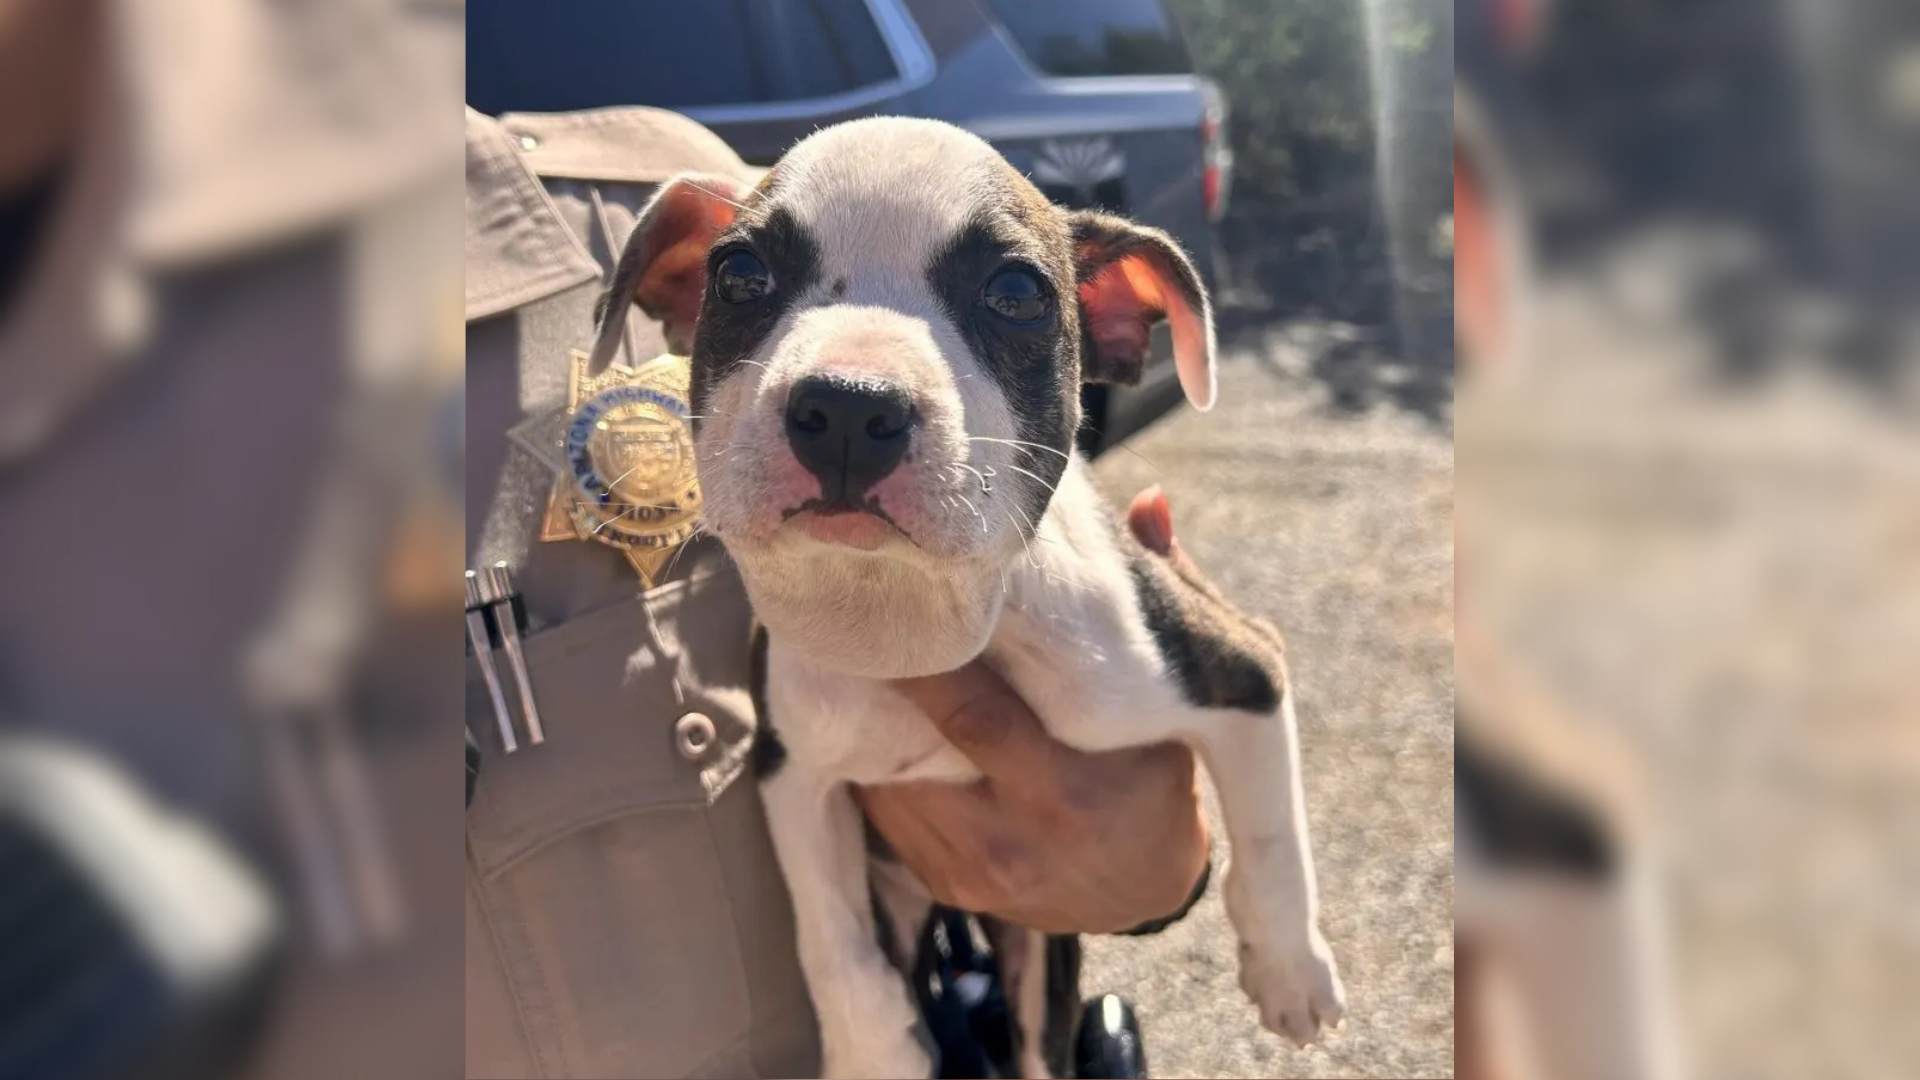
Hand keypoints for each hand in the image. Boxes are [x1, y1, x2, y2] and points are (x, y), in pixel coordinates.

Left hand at [852, 487, 1209, 933]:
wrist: (1145, 896)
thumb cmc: (1157, 777)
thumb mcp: (1172, 703)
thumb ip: (1163, 601)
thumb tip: (1149, 500)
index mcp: (1069, 794)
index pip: (974, 715)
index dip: (925, 656)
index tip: (897, 593)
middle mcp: (1012, 841)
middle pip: (916, 743)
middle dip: (881, 674)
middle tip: (854, 607)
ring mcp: (970, 871)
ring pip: (887, 777)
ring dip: (867, 715)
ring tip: (851, 648)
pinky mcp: (942, 884)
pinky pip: (886, 810)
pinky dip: (876, 759)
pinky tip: (870, 711)